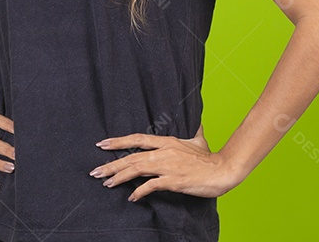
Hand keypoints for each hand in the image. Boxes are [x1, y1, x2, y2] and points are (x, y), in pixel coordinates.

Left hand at [90, 124, 245, 201]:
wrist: (222, 170)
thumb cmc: (210, 158)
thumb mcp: (198, 139)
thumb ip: (193, 131)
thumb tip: (196, 122)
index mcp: (167, 142)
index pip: (137, 139)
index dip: (118, 141)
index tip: (102, 144)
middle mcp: (164, 152)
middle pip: (132, 156)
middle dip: (111, 164)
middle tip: (95, 171)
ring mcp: (168, 166)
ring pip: (137, 170)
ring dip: (119, 177)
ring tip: (106, 183)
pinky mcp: (173, 181)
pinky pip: (151, 186)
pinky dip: (139, 192)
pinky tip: (131, 197)